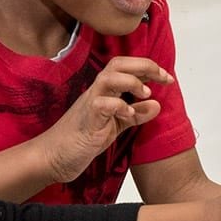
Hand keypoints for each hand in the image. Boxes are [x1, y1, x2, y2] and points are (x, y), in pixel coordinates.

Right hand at [39, 56, 173, 182]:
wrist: (52, 156)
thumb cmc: (80, 140)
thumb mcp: (115, 126)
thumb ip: (135, 115)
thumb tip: (157, 104)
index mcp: (104, 92)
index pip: (126, 67)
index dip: (149, 68)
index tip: (167, 78)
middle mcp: (97, 92)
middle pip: (118, 64)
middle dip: (144, 66)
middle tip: (163, 78)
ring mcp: (90, 104)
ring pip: (109, 78)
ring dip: (132, 82)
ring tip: (146, 94)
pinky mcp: (87, 120)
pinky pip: (102, 104)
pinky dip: (119, 106)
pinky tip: (130, 116)